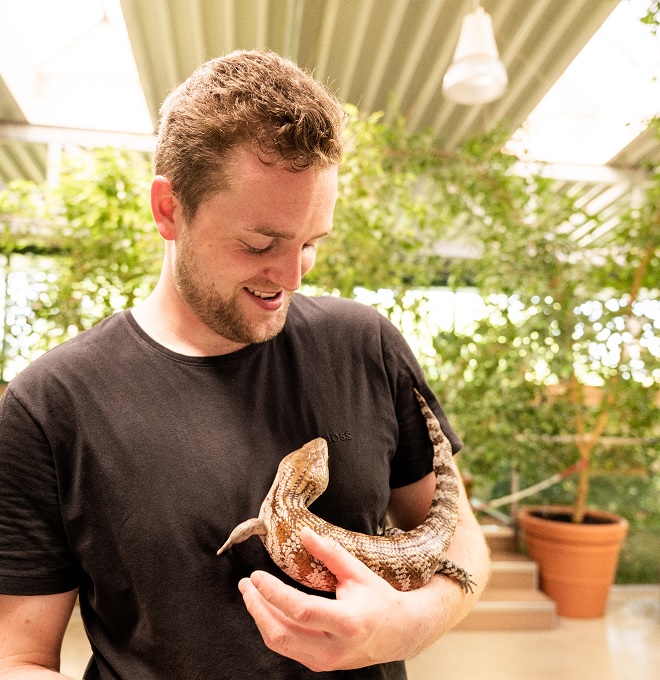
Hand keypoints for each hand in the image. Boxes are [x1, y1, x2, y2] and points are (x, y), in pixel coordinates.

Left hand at [237, 527, 410, 670]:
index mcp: (347, 623)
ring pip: (280, 644)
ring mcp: (325, 661)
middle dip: (257, 608)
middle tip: (246, 584)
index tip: (256, 576)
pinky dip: (272, 627)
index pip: (300, 610)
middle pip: (282, 633)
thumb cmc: (379, 599)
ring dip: (260, 618)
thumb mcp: (358, 572)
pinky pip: (287, 648)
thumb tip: (304, 532)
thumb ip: (330, 553)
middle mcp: (334, 648)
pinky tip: (267, 608)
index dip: (274, 593)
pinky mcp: (319, 664)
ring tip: (250, 595)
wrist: (399, 633)